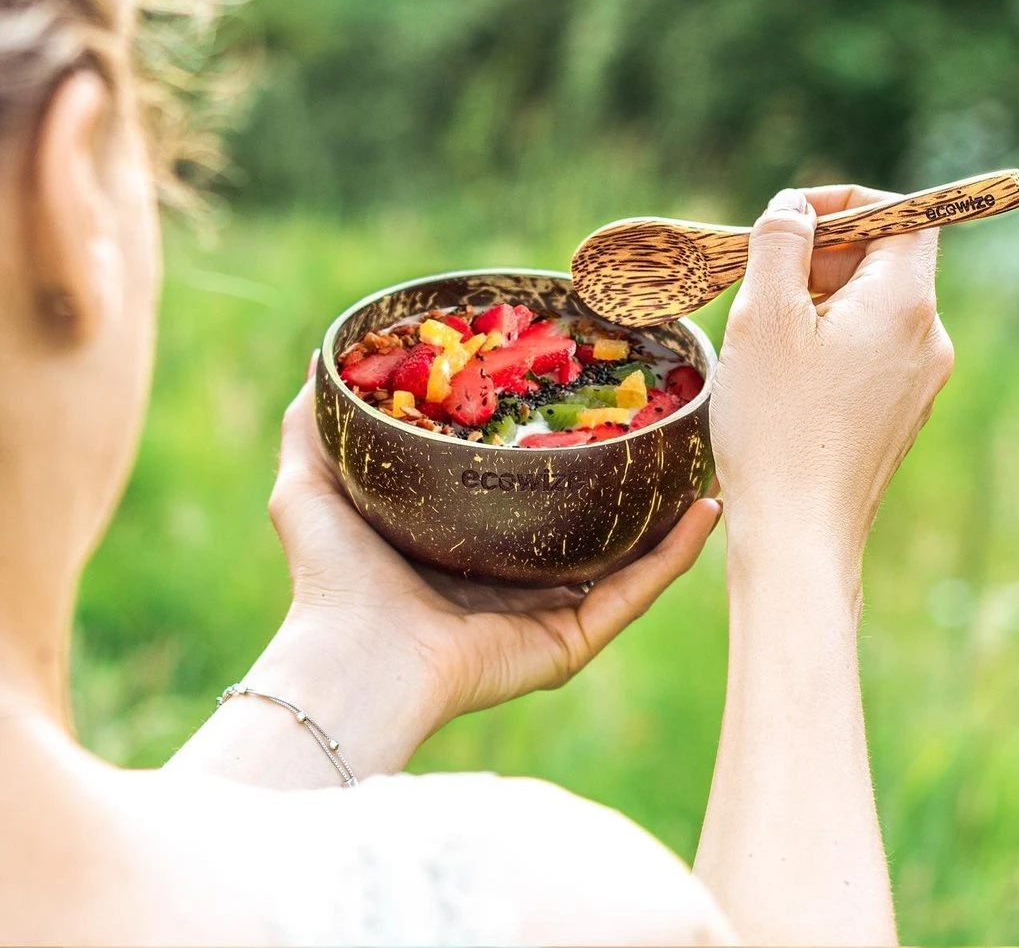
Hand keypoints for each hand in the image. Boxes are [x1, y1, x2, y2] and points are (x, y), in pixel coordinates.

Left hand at [263, 367, 720, 767]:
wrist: (350, 660)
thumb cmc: (329, 580)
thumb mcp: (312, 485)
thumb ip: (314, 425)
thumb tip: (319, 358)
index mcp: (465, 547)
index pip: (522, 493)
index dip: (554, 449)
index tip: (584, 398)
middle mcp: (512, 581)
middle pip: (584, 524)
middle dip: (625, 479)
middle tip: (658, 424)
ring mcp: (548, 613)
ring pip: (626, 557)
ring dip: (668, 514)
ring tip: (705, 460)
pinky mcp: (571, 640)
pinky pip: (636, 592)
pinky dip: (676, 555)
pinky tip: (706, 509)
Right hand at [711, 185, 953, 600]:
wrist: (800, 535)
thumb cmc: (778, 425)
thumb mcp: (765, 315)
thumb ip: (781, 242)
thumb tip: (793, 208)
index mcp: (906, 303)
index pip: (905, 215)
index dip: (847, 204)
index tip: (790, 220)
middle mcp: (929, 340)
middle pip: (886, 262)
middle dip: (822, 256)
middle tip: (762, 281)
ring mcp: (918, 383)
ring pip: (871, 310)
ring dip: (818, 301)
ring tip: (763, 336)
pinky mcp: (897, 417)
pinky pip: (868, 354)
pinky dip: (826, 343)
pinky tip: (781, 377)